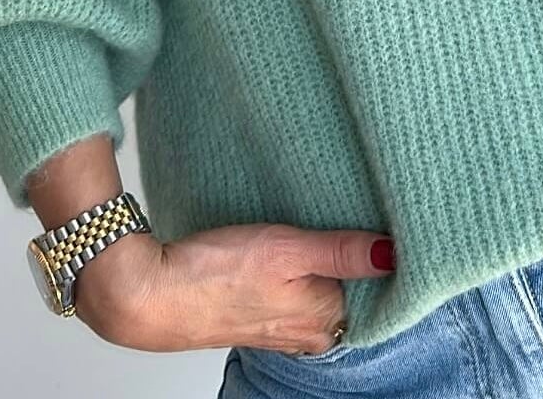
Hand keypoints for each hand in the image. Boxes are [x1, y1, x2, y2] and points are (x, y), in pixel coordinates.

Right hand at [73, 220, 395, 355]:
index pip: (378, 286)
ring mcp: (284, 325)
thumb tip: (393, 253)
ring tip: (330, 223)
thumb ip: (341, 251)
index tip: (389, 218)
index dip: (385, 252)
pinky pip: (298, 292)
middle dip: (359, 256)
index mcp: (325, 320)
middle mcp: (310, 331)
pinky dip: (303, 270)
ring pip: (325, 288)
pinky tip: (297, 248)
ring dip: (330, 261)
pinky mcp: (261, 313)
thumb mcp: (287, 250)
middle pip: (353, 288)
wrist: (148, 292)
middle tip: (362, 212)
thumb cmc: (212, 273)